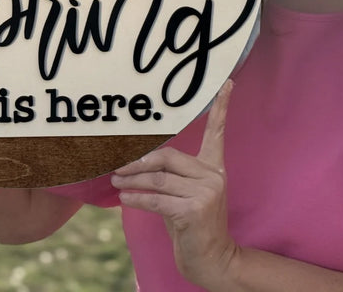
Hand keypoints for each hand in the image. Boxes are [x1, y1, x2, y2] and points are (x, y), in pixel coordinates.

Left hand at [112, 80, 236, 287]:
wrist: (211, 259)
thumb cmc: (192, 225)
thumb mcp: (184, 195)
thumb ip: (170, 175)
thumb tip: (137, 162)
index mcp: (214, 168)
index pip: (218, 131)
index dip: (222, 107)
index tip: (227, 83)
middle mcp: (213, 176)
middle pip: (168, 157)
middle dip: (139, 162)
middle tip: (118, 166)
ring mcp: (205, 193)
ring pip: (158, 179)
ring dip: (132, 180)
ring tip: (116, 181)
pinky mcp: (193, 210)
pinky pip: (156, 199)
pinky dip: (136, 198)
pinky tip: (124, 197)